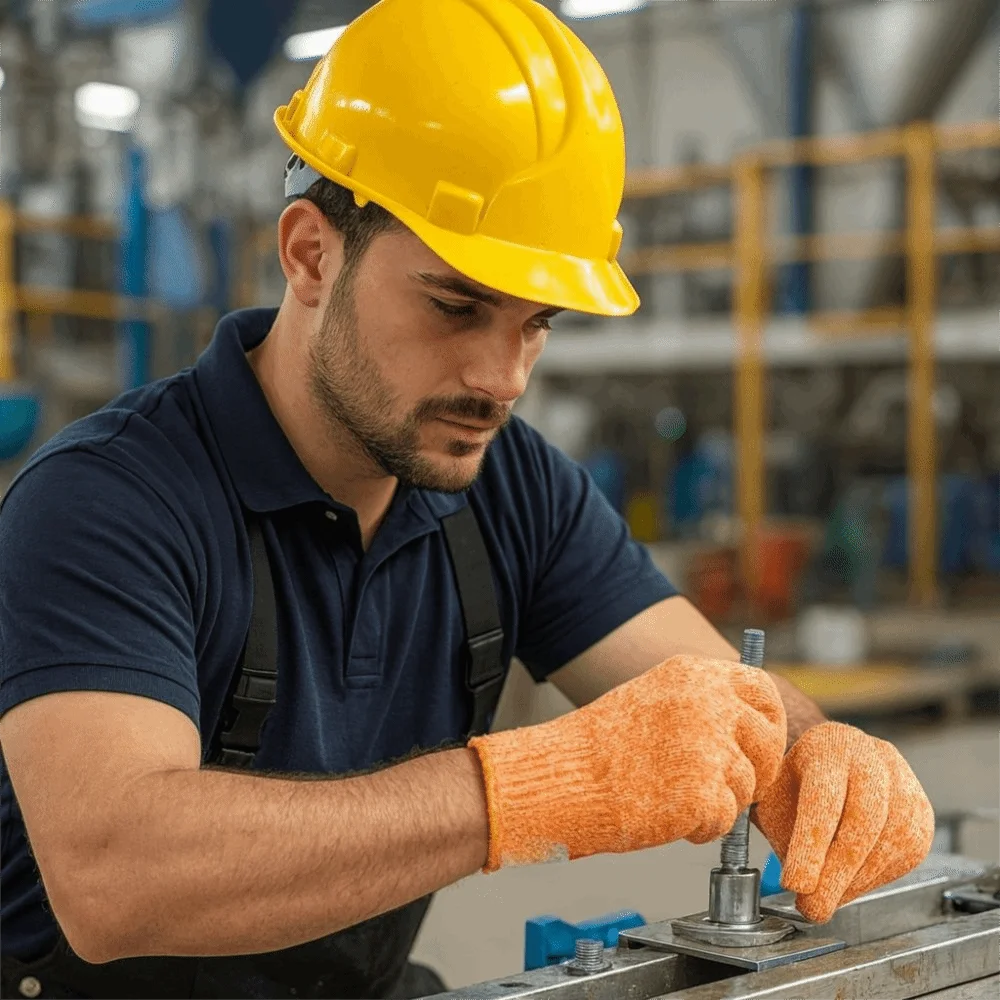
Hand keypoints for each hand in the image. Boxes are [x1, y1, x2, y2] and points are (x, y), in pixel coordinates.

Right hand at [469, 655, 786, 870]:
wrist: (562, 778)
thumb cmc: (599, 746)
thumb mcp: (655, 699)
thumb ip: (703, 704)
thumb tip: (747, 726)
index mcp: (695, 674)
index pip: (762, 689)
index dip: (768, 722)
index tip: (759, 743)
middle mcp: (709, 703)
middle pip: (768, 741)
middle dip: (754, 769)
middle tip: (722, 785)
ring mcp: (710, 748)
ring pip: (747, 786)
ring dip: (718, 800)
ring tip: (669, 794)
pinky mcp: (704, 794)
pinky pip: (724, 821)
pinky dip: (699, 828)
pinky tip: (663, 813)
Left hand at [754, 721, 934, 922]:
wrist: (830, 763)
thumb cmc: (796, 784)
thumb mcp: (773, 794)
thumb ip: (775, 827)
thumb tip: (789, 881)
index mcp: (828, 745)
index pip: (823, 797)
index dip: (810, 845)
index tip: (795, 883)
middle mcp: (871, 756)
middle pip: (864, 819)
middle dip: (836, 871)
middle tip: (812, 905)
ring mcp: (902, 781)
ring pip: (891, 839)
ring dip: (856, 880)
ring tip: (825, 899)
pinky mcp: (921, 811)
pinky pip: (908, 852)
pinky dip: (876, 878)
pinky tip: (849, 885)